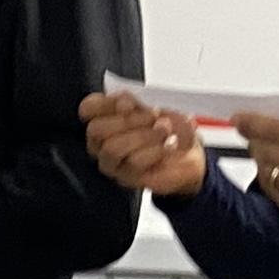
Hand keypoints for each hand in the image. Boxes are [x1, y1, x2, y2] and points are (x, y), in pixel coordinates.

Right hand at [80, 92, 206, 199]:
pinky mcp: (127, 178)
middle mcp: (101, 141)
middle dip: (128, 120)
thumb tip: (123, 104)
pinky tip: (169, 146)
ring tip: (165, 130)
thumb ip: (136, 101)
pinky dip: (156, 151)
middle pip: (96, 129)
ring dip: (143, 136)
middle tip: (154, 115)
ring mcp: (112, 162)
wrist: (189, 154)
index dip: (106, 104)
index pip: (88, 108)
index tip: (130, 103)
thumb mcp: (156, 105)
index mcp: (104, 117)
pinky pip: (134, 163)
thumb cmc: (169, 127)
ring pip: (112, 148)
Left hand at [234, 110, 278, 229]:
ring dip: (263, 160)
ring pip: (268, 172)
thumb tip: (274, 116)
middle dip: (255, 140)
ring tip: (269, 152)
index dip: (254, 123)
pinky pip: (274, 192)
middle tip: (250, 134)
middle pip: (268, 151)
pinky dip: (271, 179)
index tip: (238, 118)